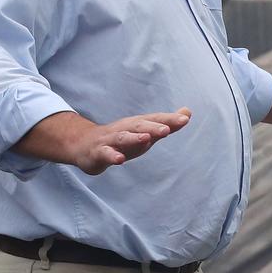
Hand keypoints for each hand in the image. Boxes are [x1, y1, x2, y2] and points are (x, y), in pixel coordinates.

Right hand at [73, 108, 191, 173]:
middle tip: (167, 129)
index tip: (184, 119)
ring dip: (134, 138)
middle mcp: (124, 129)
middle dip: (153, 127)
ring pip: (122, 138)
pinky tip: (120, 160)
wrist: (84, 145)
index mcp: (136, 124)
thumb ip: (166, 124)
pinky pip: (106, 154)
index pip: (155, 120)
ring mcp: (110, 140)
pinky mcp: (99, 152)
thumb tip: (187, 113)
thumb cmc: (120, 140)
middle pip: (140, 126)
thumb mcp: (145, 132)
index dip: (169, 119)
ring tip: (146, 139)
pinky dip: (113, 156)